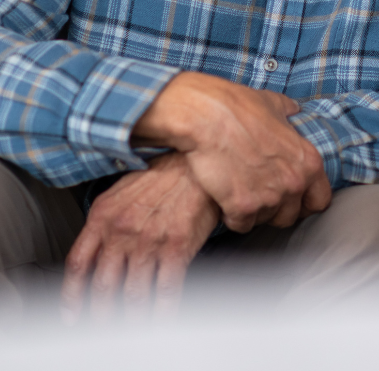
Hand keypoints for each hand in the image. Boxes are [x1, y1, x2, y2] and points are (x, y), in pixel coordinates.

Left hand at [61, 152, 218, 322]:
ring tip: (134, 326)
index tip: (73, 314)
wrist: (197, 161)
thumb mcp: (123, 192)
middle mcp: (121, 231)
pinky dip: (162, 310)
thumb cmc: (163, 175)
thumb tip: (98, 251)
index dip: (72, 295)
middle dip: (102, 313)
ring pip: (133, 294)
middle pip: (103, 286)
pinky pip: (165, 289)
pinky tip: (162, 317)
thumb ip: (106, 222)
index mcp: (103, 216)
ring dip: (133, 317)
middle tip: (105, 325)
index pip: (78, 264)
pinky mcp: (176, 246)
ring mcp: (148, 240)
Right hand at [133, 72, 331, 231]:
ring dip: (254, 211)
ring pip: (265, 221)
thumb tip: (293, 111)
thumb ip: (289, 113)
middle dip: (276, 209)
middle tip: (260, 195)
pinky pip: (241, 225)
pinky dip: (232, 216)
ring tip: (241, 191)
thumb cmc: (239, 108)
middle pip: (291, 216)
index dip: (305, 201)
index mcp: (309, 161)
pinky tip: (226, 198)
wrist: (207, 117)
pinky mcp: (242, 207)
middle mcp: (294, 182)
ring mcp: (269, 197)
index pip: (320, 200)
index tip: (293, 199)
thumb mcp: (274, 104)